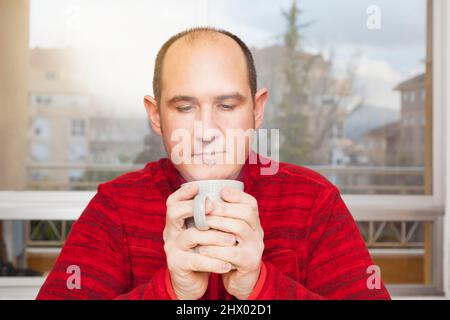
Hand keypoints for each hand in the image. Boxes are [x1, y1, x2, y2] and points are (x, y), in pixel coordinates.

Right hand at [163, 183, 236, 299]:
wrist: (191, 281)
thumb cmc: (201, 251)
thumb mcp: (203, 232)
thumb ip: (209, 217)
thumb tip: (229, 195)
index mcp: (176, 221)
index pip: (173, 201)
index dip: (183, 193)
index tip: (198, 187)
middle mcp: (171, 232)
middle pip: (174, 212)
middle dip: (195, 207)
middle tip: (213, 207)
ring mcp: (172, 248)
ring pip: (191, 235)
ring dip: (214, 236)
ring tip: (232, 239)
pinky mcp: (177, 264)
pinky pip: (196, 260)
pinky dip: (214, 262)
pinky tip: (227, 264)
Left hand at [199, 187, 264, 299]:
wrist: (241, 281)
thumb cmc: (229, 252)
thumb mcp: (229, 233)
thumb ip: (222, 219)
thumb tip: (203, 199)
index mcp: (253, 223)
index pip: (251, 203)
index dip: (237, 195)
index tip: (221, 191)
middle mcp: (258, 233)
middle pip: (246, 213)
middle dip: (224, 208)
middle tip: (206, 207)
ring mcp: (256, 247)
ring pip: (240, 229)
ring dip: (219, 224)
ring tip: (202, 223)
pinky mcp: (249, 262)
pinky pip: (232, 252)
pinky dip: (215, 248)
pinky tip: (202, 247)